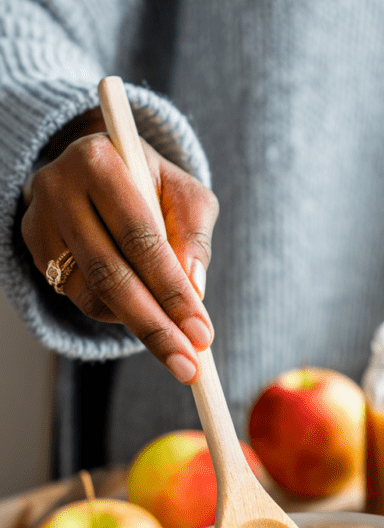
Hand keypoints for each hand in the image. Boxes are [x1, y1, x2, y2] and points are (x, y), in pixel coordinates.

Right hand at [21, 111, 218, 383]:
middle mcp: (59, 189)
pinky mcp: (36, 251)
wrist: (103, 171)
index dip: (173, 290)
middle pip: (110, 274)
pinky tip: (143, 313)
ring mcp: (40, 223)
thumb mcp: (184, 196)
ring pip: (92, 294)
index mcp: (99, 161)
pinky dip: (117, 315)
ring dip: (139, 327)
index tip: (202, 333)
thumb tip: (195, 288)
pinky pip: (80, 298)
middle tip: (188, 366)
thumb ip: (194, 236)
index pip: (140, 238)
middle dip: (154, 327)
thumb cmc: (153, 186)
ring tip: (176, 347)